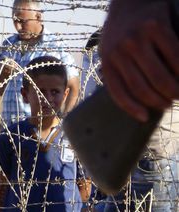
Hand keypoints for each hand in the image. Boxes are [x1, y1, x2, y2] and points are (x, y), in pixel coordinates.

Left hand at [101, 0, 178, 121]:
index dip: (132, 108)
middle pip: (142, 87)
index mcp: (107, 59)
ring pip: (160, 76)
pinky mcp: (157, 27)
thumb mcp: (111, 50)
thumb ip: (118, 71)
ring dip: (174, 90)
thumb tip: (133, 101)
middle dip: (159, 101)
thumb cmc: (123, 31)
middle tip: (169, 103)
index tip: (144, 117)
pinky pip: (175, 56)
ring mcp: (138, 39)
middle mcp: (119, 50)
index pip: (119, 91)